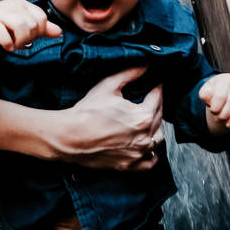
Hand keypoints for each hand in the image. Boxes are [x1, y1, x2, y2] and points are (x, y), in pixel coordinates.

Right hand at [0, 0, 60, 56]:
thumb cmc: (2, 24)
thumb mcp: (23, 24)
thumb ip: (41, 29)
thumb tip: (60, 32)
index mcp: (22, 4)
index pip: (41, 17)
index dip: (39, 31)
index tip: (30, 37)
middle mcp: (12, 6)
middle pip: (33, 24)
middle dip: (30, 38)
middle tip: (21, 42)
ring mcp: (0, 14)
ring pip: (21, 26)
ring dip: (21, 41)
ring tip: (15, 44)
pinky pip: (4, 36)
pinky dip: (8, 44)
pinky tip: (6, 46)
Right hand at [49, 67, 163, 171]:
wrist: (70, 137)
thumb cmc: (87, 112)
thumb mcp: (108, 86)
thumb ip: (130, 73)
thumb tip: (145, 65)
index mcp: (143, 117)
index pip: (157, 99)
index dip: (157, 88)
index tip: (156, 83)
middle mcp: (145, 137)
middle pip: (159, 118)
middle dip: (156, 106)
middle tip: (151, 98)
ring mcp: (138, 153)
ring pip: (157, 139)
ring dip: (156, 128)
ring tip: (148, 120)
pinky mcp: (129, 165)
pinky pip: (149, 162)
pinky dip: (151, 153)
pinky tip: (147, 146)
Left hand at [198, 73, 229, 132]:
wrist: (228, 89)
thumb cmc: (217, 91)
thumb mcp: (208, 91)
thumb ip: (204, 93)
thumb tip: (205, 95)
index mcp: (226, 79)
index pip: (221, 95)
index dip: (215, 107)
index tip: (213, 111)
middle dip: (224, 115)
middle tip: (219, 118)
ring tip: (228, 123)